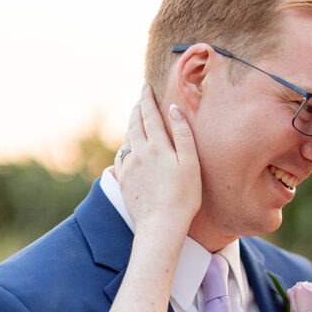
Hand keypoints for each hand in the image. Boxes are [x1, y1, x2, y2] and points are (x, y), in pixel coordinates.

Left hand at [115, 84, 201, 239]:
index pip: (149, 115)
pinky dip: (125, 144)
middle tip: (140, 98)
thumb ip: (183, 135)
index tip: (145, 86)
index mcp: (157, 146)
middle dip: (137, 108)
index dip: (147, 98)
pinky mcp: (123, 180)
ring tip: (136, 118)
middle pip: (135, 123)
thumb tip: (173, 110)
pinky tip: (128, 146)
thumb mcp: (190, 164)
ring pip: (127, 138)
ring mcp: (128, 167)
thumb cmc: (183, 196)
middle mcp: (139, 152)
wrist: (160, 225)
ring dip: (131, 124)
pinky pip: (121, 155)